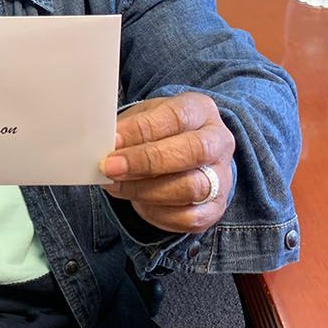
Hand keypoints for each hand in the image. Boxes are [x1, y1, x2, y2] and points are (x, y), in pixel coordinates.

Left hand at [100, 92, 234, 233]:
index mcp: (201, 111)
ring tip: (115, 185)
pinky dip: (157, 212)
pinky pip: (188, 217)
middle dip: (146, 161)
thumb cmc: (160, 133)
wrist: (183, 157)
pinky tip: (137, 202)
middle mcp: (219, 142)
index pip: (176, 117)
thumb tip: (105, 144)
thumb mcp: (144, 118)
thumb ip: (128, 129)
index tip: (112, 140)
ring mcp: (222, 177)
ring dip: (145, 190)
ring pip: (190, 187)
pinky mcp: (215, 208)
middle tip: (110, 167)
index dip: (142, 130)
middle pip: (193, 151)